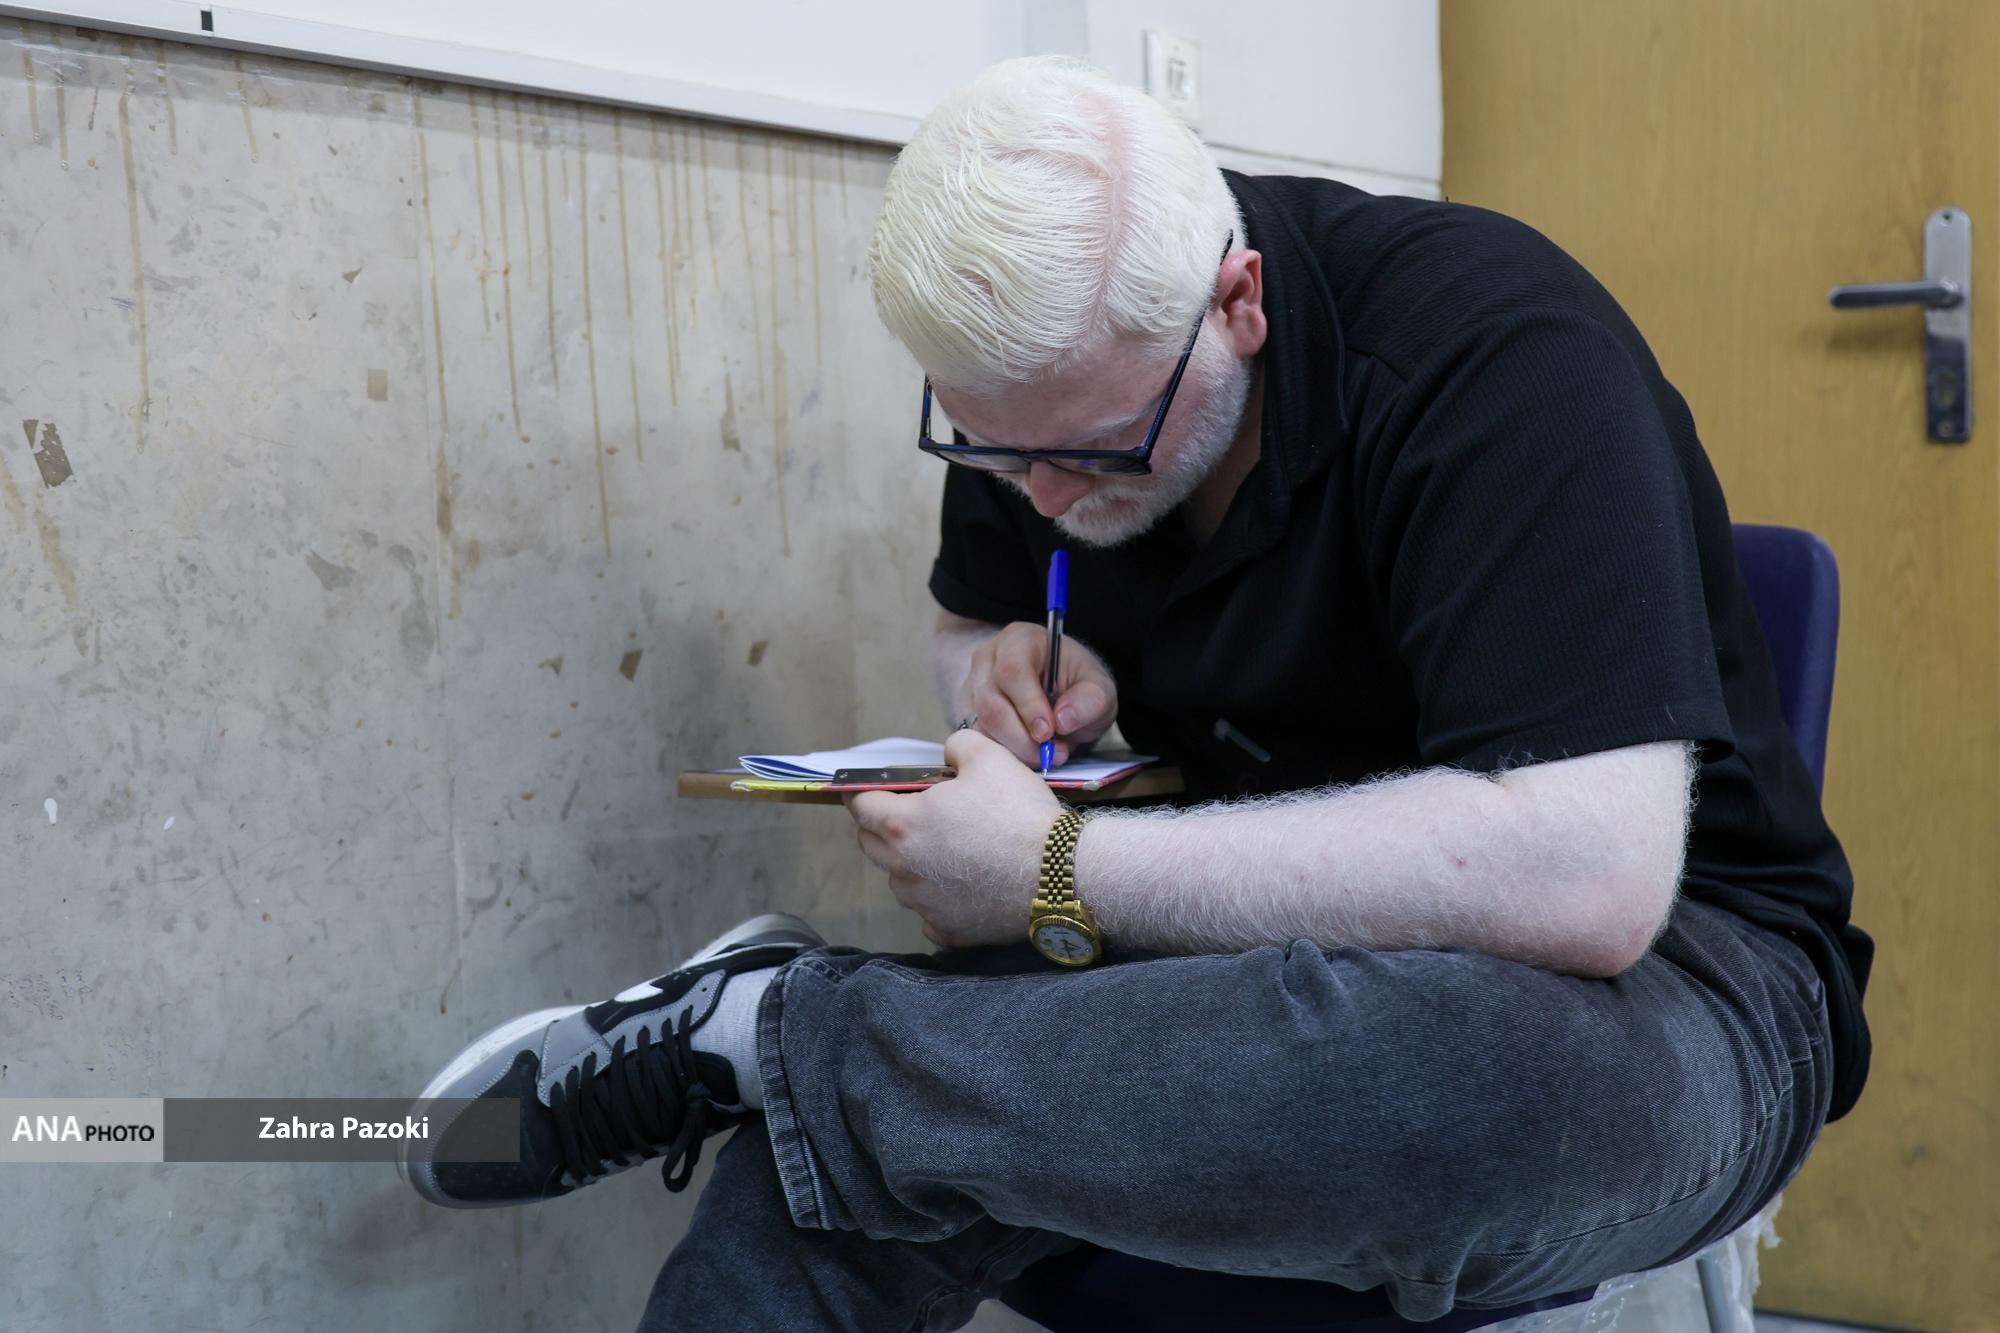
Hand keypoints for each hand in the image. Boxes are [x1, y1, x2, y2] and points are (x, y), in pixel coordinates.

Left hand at [846, 730, 1062, 947]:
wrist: (1059, 873)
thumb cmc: (1019, 813)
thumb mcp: (989, 757)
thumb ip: (956, 747)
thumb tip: (947, 757)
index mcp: (903, 824)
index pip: (861, 807)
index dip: (865, 794)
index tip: (872, 791)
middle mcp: (903, 869)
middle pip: (871, 845)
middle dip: (882, 828)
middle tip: (912, 815)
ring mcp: (923, 904)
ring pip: (899, 880)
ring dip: (911, 865)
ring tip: (947, 851)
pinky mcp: (947, 931)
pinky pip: (929, 913)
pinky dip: (938, 900)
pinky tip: (964, 886)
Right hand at [959, 622, 1117, 767]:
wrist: (1062, 695)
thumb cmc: (1078, 686)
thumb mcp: (1099, 689)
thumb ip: (1090, 701)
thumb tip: (1062, 719)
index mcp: (1019, 639)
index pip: (1012, 671)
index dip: (1029, 705)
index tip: (1049, 732)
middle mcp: (988, 659)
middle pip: (991, 705)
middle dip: (1022, 738)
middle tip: (1053, 752)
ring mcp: (973, 687)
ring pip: (983, 727)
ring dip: (1017, 749)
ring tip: (1048, 752)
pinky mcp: (969, 714)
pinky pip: (980, 741)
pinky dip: (1007, 753)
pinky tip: (1030, 752)